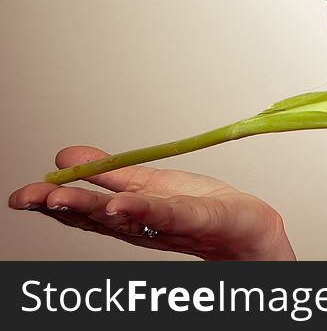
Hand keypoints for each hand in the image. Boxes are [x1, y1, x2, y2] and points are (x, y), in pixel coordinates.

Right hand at [8, 146, 295, 260]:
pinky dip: (145, 209)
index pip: (84, 210)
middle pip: (99, 216)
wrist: (248, 228)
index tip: (22, 196)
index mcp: (128, 213)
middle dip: (64, 206)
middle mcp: (143, 224)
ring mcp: (170, 224)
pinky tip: (122, 204)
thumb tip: (65, 154)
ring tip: (65, 198)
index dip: (52, 203)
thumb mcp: (149, 184)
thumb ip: (110, 171)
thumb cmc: (202, 208)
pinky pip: (171, 214)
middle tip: (34, 197)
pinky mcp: (200, 219)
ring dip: (95, 208)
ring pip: (128, 217)